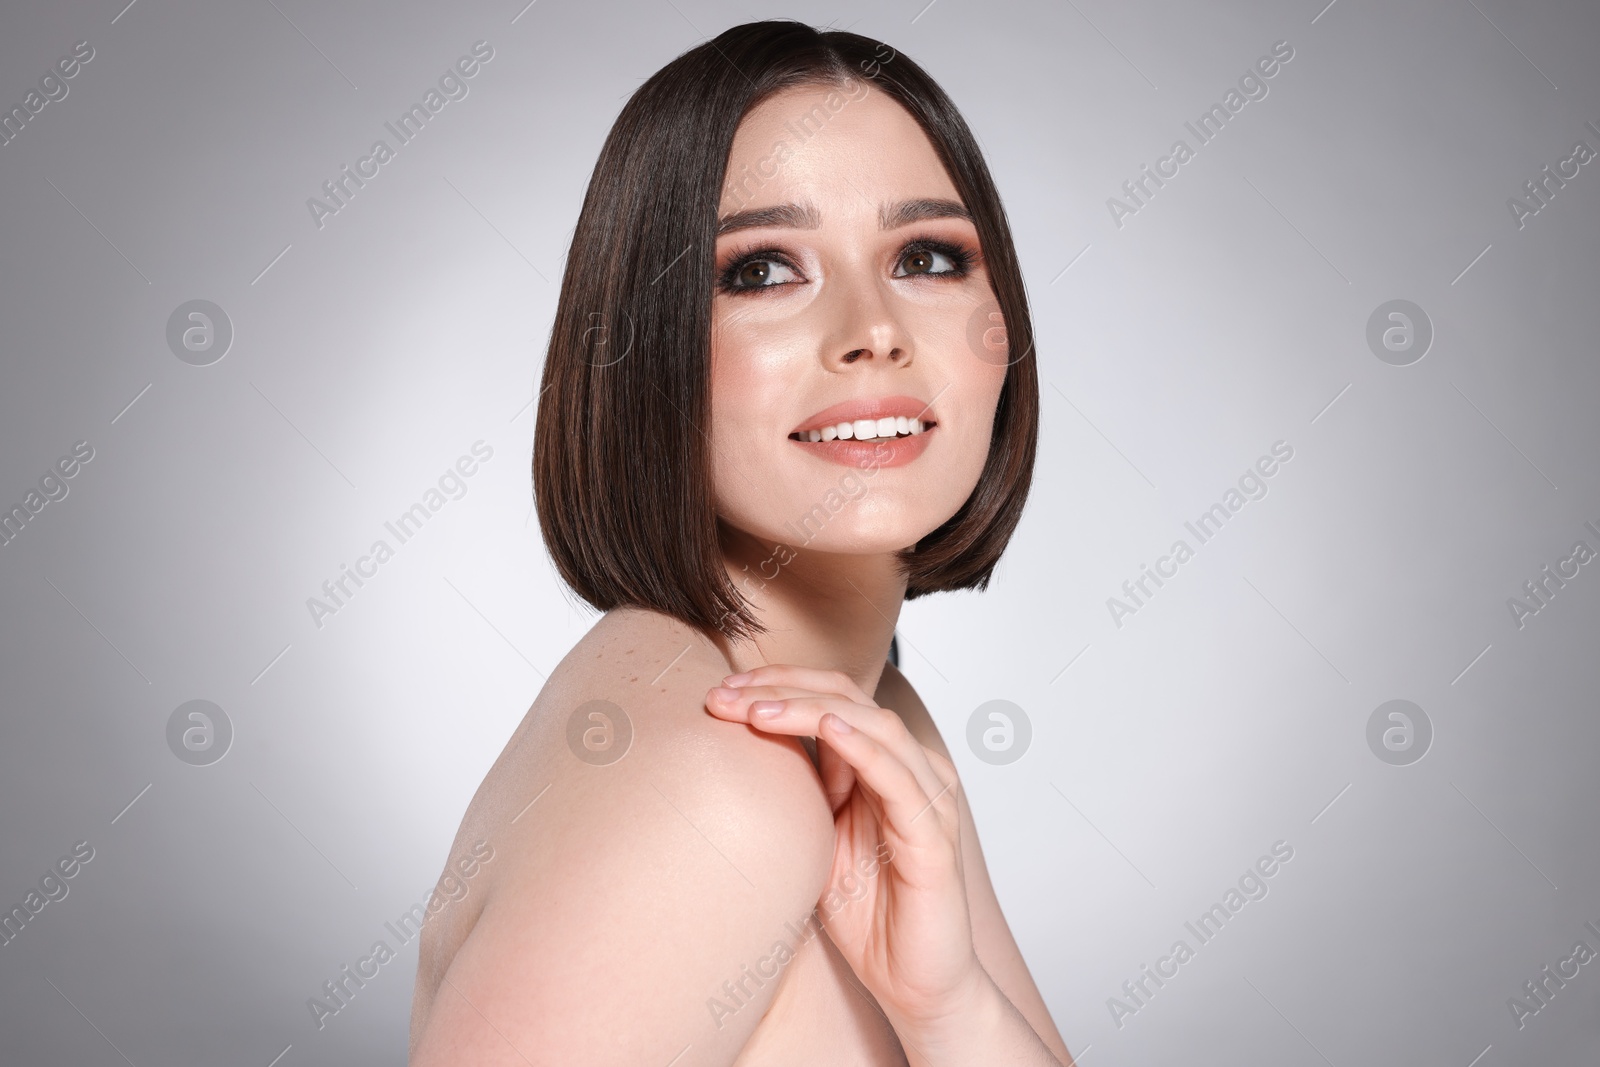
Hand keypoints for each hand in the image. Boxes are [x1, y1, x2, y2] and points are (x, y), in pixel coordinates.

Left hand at [704, 665, 986, 1030]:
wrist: (916, 984)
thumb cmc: (870, 915)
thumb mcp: (817, 841)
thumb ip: (801, 792)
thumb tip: (741, 750)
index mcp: (882, 764)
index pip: (830, 697)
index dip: (776, 685)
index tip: (721, 692)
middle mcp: (911, 769)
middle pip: (847, 699)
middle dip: (781, 690)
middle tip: (724, 696)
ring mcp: (928, 799)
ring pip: (872, 726)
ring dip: (810, 711)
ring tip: (757, 710)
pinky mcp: (934, 837)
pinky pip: (899, 779)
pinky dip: (863, 748)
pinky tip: (829, 730)